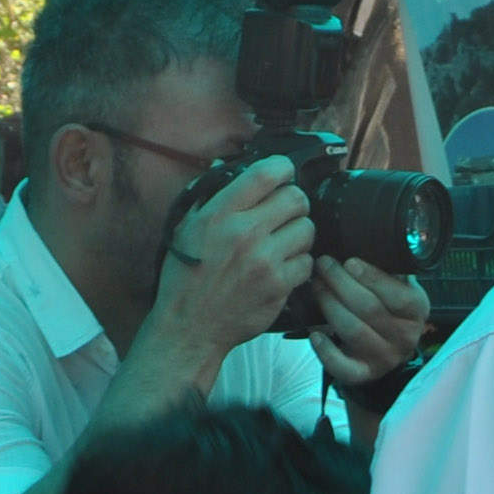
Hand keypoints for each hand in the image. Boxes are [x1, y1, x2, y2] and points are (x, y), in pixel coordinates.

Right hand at [149, 159, 314, 373]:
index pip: (266, 173)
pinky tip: (281, 268)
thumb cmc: (185, 276)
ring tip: (282, 243)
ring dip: (298, 234)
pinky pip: (307, 262)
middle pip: (297, 198)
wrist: (190, 326)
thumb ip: (209, 197)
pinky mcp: (279, 285)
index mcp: (220, 213)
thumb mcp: (185, 228)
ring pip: (307, 229)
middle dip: (294, 203)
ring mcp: (265, 260)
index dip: (282, 169)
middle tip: (284, 214)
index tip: (283, 176)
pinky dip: (298, 264)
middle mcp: (244, 233)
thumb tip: (228, 167)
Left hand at [309, 256, 433, 395]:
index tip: (349, 261)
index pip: (398, 294)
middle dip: (342, 284)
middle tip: (323, 265)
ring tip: (316, 286)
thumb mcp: (398, 288)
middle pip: (370, 309)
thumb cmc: (387, 309)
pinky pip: (343, 366)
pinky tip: (314, 334)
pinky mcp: (364, 374)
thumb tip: (366, 242)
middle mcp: (405, 336)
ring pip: (353, 331)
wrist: (388, 349)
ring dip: (330, 306)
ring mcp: (385, 357)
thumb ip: (389, 271)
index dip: (372, 277)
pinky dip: (326, 351)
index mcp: (417, 310)